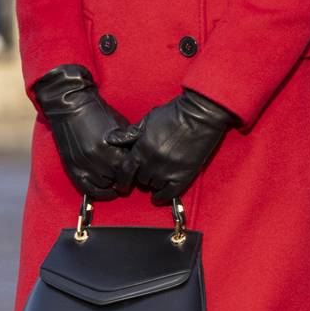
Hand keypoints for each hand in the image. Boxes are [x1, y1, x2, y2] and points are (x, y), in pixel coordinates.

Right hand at [32, 63, 137, 200]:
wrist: (71, 106)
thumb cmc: (99, 113)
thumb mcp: (121, 124)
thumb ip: (130, 143)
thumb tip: (142, 158)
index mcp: (112, 149)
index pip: (129, 171)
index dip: (134, 172)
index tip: (137, 171)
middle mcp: (98, 160)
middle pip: (117, 180)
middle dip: (123, 178)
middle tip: (128, 176)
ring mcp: (83, 165)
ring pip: (104, 186)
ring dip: (111, 184)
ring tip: (116, 179)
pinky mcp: (73, 168)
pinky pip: (87, 189)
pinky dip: (98, 192)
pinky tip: (106, 190)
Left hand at [107, 87, 238, 204]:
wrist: (199, 115)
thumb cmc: (173, 114)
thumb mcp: (147, 120)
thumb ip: (129, 134)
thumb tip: (110, 139)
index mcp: (141, 149)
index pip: (125, 171)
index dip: (122, 180)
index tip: (122, 185)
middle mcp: (151, 163)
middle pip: (140, 179)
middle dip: (141, 176)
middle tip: (145, 172)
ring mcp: (168, 170)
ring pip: (154, 186)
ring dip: (153, 183)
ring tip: (156, 177)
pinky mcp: (183, 175)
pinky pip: (169, 193)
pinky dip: (163, 197)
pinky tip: (159, 196)